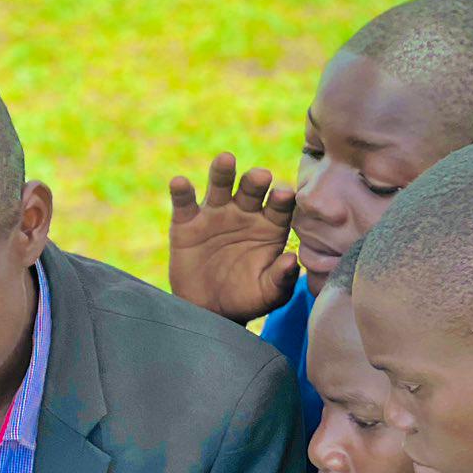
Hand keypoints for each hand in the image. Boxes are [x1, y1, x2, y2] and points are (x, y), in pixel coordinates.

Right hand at [168, 152, 299, 323]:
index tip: (283, 194)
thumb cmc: (245, 300)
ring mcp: (215, 214)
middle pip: (251, 188)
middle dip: (255, 180)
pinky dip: (181, 191)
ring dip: (222, 171)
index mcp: (269, 225)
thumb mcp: (267, 294)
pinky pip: (184, 202)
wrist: (208, 312)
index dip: (282, 198)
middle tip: (260, 176)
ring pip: (219, 185)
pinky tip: (180, 183)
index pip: (279, 205)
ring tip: (226, 160)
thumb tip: (292, 260)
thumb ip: (280, 278)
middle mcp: (244, 212)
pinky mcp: (187, 222)